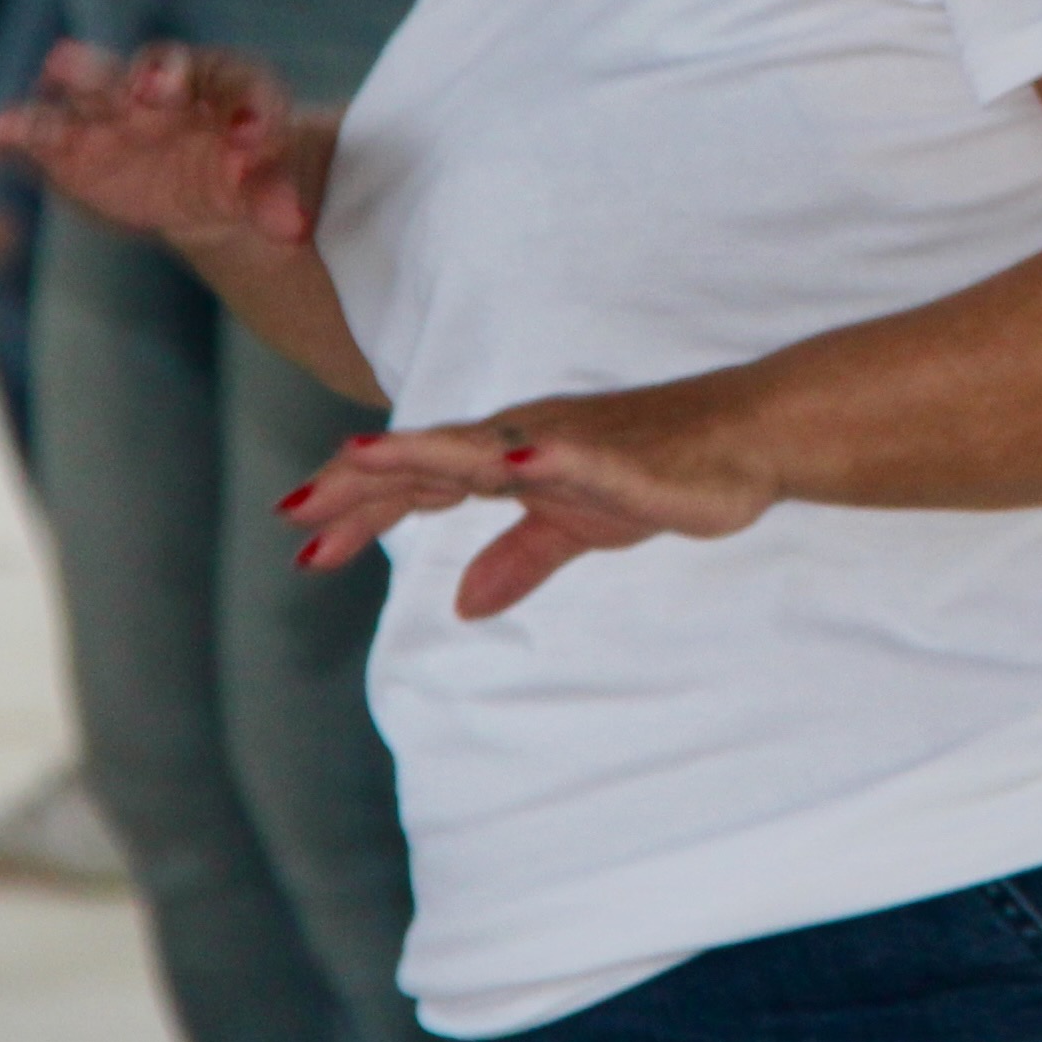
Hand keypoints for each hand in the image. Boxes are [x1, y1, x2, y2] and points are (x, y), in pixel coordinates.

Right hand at [0, 40, 323, 257]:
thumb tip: (292, 230)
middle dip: (156, 78)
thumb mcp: (269, 183)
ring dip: (81, 78)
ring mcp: (116, 108)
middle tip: (152, 91)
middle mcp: (169, 85)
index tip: (254, 141)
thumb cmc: (247, 166)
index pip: (242, 86)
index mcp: (229, 85)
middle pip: (161, 69)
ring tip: (61, 67)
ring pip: (96, 85)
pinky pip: (42, 130)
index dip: (249, 110)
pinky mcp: (72, 142)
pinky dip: (21, 131)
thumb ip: (274, 199)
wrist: (209, 182)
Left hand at [275, 382, 787, 619]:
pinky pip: (585, 462)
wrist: (749, 437)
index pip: (421, 483)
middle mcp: (529, 440)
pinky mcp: (628, 460)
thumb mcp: (579, 527)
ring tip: (366, 458)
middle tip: (291, 510)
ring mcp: (575, 444)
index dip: (360, 509)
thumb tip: (463, 604)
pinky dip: (550, 460)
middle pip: (432, 461)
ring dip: (426, 454)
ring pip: (488, 450)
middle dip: (361, 485)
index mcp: (513, 457)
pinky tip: (516, 465)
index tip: (299, 544)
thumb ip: (519, 558)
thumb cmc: (662, 470)